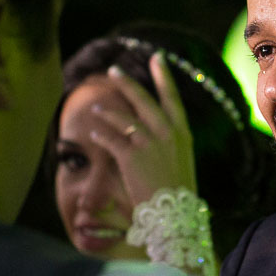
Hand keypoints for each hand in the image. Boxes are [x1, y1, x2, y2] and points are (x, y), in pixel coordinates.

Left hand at [85, 52, 197, 205]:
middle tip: (114, 70)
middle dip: (127, 83)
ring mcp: (149, 144)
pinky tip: (92, 132)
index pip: (172, 98)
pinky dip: (101, 134)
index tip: (157, 58)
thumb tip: (155, 131)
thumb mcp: (181, 162)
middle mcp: (167, 134)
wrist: (174, 216)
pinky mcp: (131, 157)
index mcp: (182, 134)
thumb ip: (169, 143)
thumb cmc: (177, 193)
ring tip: (96, 107)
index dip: (163, 77)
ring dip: (107, 111)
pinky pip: (111, 139)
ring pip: (124, 118)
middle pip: (144, 100)